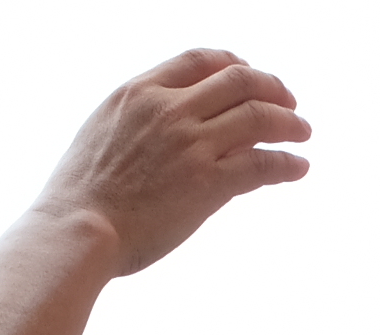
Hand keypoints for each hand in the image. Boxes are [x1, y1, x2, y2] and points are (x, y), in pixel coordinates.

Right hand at [34, 49, 309, 276]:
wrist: (77, 231)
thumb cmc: (80, 197)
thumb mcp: (103, 135)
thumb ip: (140, 121)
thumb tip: (177, 131)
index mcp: (140, 92)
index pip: (199, 59)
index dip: (232, 63)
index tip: (248, 73)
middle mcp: (169, 109)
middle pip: (238, 80)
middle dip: (271, 86)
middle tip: (288, 101)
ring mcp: (191, 144)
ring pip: (258, 116)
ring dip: (289, 122)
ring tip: (303, 132)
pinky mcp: (208, 183)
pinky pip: (262, 163)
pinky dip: (287, 162)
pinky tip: (298, 167)